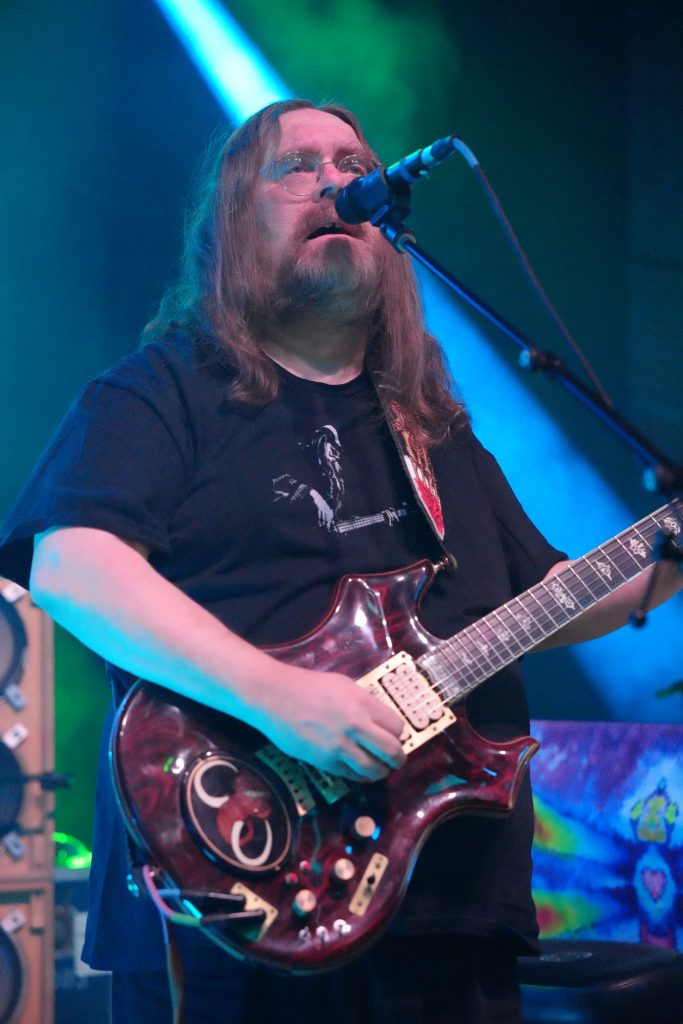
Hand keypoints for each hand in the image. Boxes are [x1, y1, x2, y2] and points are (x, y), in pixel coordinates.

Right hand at [253, 667, 407, 782]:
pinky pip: (353, 776)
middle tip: (396, 760)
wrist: (275, 697)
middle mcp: (356, 725)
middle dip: (398, 758)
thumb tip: (379, 721)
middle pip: (392, 751)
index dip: (397, 733)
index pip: (397, 726)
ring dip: (382, 771)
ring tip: (380, 769)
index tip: (394, 735)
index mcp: (363, 703)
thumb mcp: (344, 685)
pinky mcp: (326, 761)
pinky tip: (361, 771)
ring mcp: (341, 746)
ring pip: (375, 769)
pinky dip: (361, 776)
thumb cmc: (309, 686)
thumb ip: (364, 702)